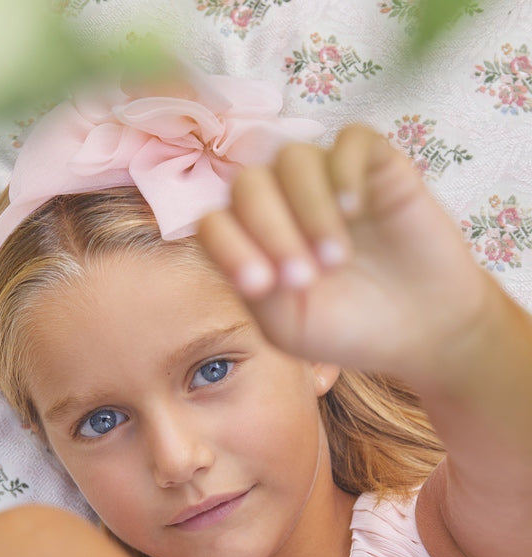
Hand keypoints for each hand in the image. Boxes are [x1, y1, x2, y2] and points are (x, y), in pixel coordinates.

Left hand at [198, 125, 487, 385]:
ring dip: (308, 207)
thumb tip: (237, 241)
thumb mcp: (290, 325)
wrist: (425, 332)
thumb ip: (254, 286)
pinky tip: (354, 209)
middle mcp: (284, 203)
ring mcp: (329, 181)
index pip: (217, 221)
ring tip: (335, 258)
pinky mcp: (377, 166)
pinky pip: (350, 139)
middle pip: (248, 183)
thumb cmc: (351, 331)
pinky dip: (343, 169)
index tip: (260, 286)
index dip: (229, 246)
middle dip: (269, 230)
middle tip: (304, 278)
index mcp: (255, 242)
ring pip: (294, 158)